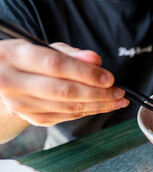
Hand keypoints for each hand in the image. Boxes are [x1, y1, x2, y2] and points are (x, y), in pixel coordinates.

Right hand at [0, 40, 128, 126]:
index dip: (86, 73)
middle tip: (119, 92)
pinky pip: (67, 117)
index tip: (109, 78)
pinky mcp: (32, 119)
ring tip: (117, 101)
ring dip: (98, 105)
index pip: (56, 65)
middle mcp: (13, 83)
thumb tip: (95, 60)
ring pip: (68, 108)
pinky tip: (102, 106)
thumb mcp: (43, 48)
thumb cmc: (28, 61)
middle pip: (65, 91)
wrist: (4, 81)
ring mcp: (22, 104)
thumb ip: (70, 53)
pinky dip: (87, 111)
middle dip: (98, 93)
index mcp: (14, 57)